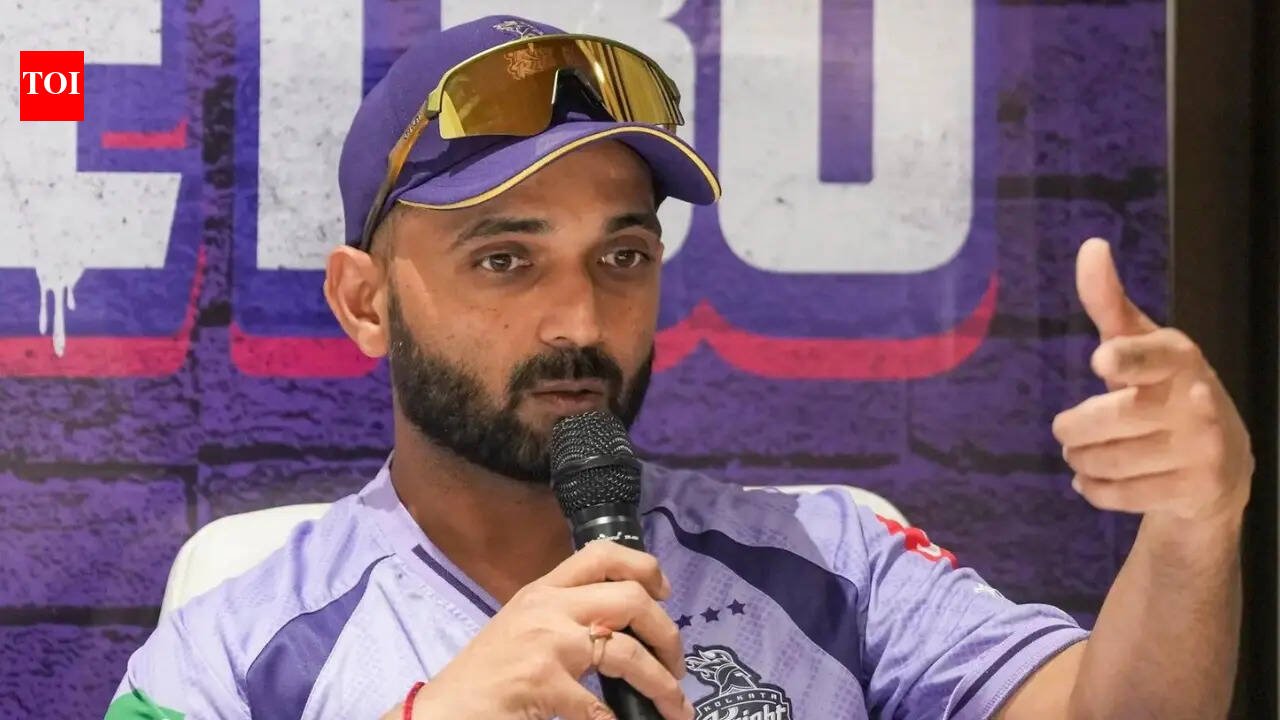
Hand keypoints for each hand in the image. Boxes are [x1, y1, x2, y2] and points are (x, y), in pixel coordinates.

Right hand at [401, 540, 692, 719]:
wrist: (443, 712)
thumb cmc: (485, 677)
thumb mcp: (524, 629)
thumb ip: (566, 618)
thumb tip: (622, 630)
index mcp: (542, 590)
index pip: (602, 553)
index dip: (645, 567)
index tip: (665, 595)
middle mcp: (547, 607)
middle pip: (631, 599)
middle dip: (668, 634)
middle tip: (677, 666)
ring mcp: (546, 642)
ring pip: (628, 653)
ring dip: (662, 685)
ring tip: (675, 707)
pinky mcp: (544, 681)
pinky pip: (602, 706)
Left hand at [1051, 238, 1252, 522]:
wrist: (1220, 466)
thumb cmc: (1162, 391)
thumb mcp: (1141, 346)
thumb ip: (1109, 303)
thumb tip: (1091, 246)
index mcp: (1178, 357)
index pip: (1148, 356)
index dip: (1124, 359)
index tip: (1102, 362)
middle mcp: (1196, 400)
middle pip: (1103, 420)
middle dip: (1072, 431)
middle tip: (1072, 432)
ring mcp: (1201, 449)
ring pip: (1104, 461)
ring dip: (1081, 462)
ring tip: (1088, 455)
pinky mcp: (1195, 489)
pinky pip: (1115, 494)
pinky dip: (1095, 491)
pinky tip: (1099, 481)